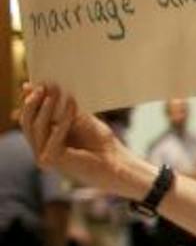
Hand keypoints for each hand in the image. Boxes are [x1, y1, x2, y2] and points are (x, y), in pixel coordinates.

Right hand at [21, 85, 136, 194]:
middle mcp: (39, 149)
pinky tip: (71, 104)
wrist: (117, 163)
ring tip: (57, 91)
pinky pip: (54, 136)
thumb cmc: (100, 142)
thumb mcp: (79, 119)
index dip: (31, 100)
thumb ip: (61, 106)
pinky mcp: (52, 160)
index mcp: (43, 139)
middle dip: (34, 102)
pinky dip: (62, 119)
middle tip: (43, 85)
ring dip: (47, 108)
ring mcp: (43, 156)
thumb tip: (44, 87)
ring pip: (37, 128)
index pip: (29, 118)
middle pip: (27, 122)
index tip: (37, 82)